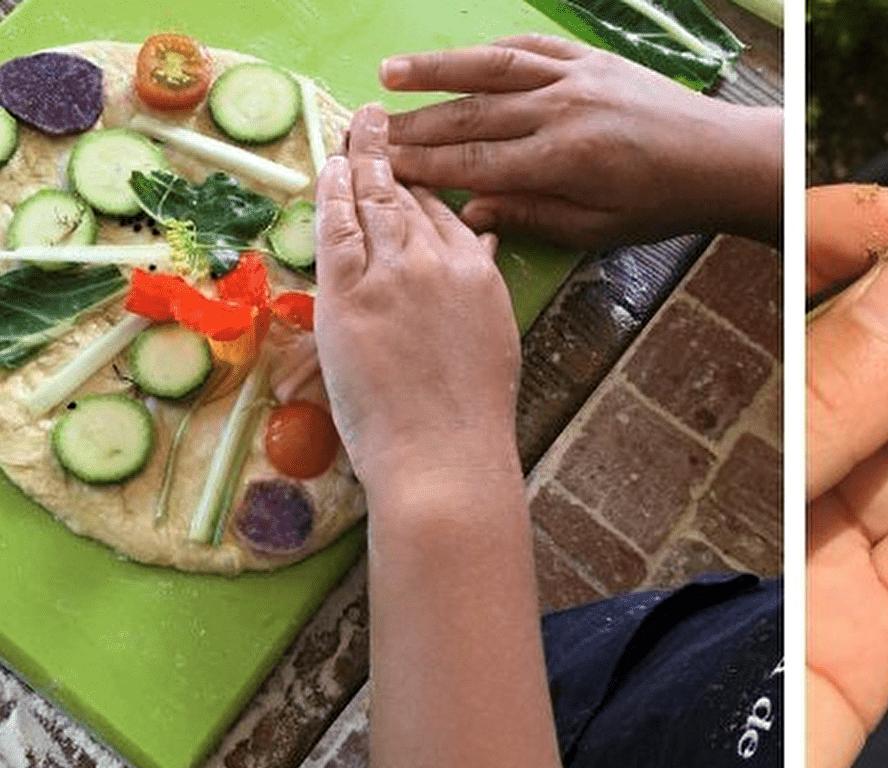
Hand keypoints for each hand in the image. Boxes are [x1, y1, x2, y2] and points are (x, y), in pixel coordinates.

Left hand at [315, 104, 521, 489]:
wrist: (444, 456)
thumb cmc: (468, 416)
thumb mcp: (492, 337)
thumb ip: (479, 283)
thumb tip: (482, 243)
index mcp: (478, 275)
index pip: (445, 214)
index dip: (422, 187)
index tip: (408, 171)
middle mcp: (440, 262)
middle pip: (408, 196)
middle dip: (389, 156)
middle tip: (373, 123)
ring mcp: (394, 275)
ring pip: (372, 201)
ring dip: (358, 160)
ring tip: (350, 130)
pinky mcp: (350, 295)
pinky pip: (336, 228)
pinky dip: (329, 192)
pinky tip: (327, 168)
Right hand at [378, 34, 780, 249]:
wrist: (719, 158)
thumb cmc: (661, 204)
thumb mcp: (599, 229)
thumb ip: (533, 216)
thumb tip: (471, 211)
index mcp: (563, 159)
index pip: (475, 161)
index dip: (423, 165)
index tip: (383, 168)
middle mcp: (562, 109)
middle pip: (471, 114)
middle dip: (415, 122)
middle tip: (368, 130)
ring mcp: (576, 77)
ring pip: (491, 68)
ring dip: (437, 69)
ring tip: (390, 74)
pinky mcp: (591, 59)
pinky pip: (530, 46)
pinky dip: (490, 51)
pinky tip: (461, 59)